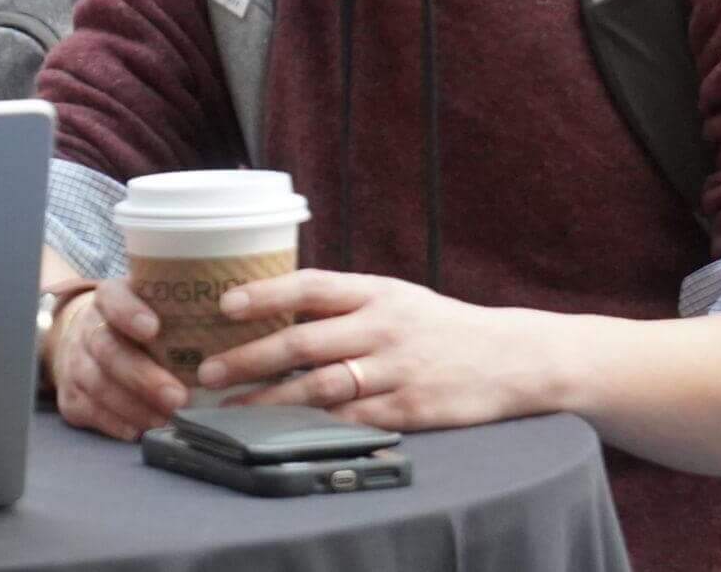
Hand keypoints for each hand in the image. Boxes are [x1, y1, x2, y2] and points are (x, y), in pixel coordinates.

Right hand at [49, 278, 188, 442]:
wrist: (88, 339)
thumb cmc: (140, 324)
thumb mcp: (156, 306)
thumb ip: (185, 310)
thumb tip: (245, 321)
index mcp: (111, 298)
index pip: (114, 298)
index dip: (130, 313)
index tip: (154, 329)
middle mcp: (88, 328)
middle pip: (108, 350)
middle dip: (143, 377)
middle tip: (178, 397)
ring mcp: (75, 363)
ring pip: (97, 384)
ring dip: (133, 406)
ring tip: (165, 421)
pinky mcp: (69, 396)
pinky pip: (88, 411)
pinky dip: (113, 423)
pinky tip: (138, 431)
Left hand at [197, 270, 563, 430]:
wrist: (512, 357)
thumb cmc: (440, 326)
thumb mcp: (395, 298)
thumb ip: (343, 302)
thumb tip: (274, 304)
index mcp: (377, 293)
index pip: (311, 286)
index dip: (265, 294)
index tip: (224, 304)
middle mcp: (383, 328)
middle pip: (304, 342)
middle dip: (249, 358)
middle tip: (208, 371)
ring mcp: (396, 371)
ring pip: (320, 387)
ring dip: (269, 401)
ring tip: (231, 410)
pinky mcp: (408, 410)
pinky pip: (351, 420)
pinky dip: (312, 427)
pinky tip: (281, 433)